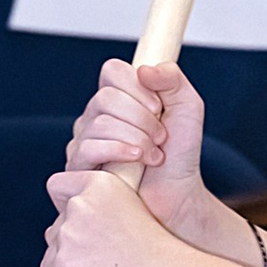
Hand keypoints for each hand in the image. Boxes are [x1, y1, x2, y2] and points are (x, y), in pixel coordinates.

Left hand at [38, 166, 187, 266]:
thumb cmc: (161, 255)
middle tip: (100, 265)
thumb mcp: (133, 212)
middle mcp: (80, 206)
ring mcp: (68, 237)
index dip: (66, 210)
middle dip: (69, 249)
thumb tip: (77, 234)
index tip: (81, 226)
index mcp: (99, 184)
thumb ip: (102, 213)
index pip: (58, 186)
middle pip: (54, 231)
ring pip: (50, 260)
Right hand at [62, 57, 213, 234]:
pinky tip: (139, 161)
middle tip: (162, 137)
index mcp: (117, 98)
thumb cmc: (180, 154)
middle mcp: (95, 116)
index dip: (136, 86)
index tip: (158, 107)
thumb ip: (172, 79)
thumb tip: (143, 70)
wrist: (178, 196)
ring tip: (155, 156)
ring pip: (99, 123)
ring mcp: (83, 141)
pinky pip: (89, 147)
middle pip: (106, 98)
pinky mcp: (78, 168)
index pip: (112, 71)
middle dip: (141, 118)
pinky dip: (119, 150)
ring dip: (136, 138)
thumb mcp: (187, 107)